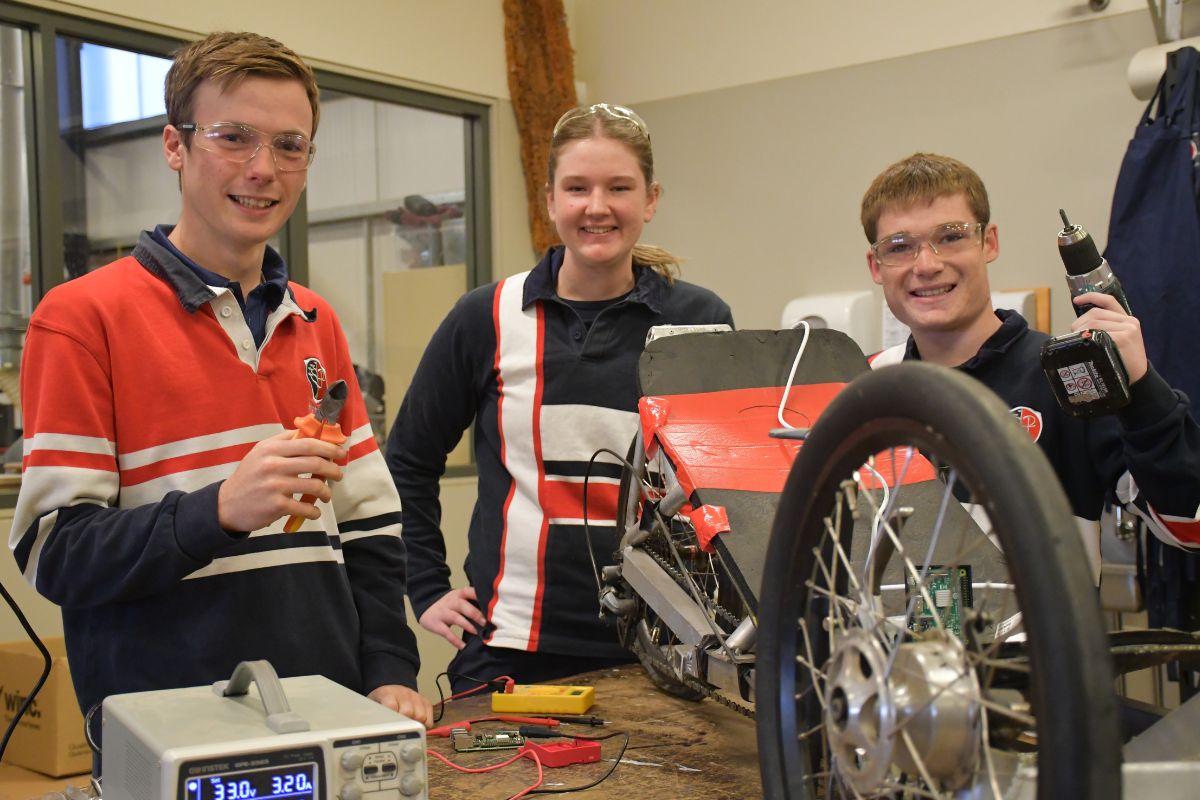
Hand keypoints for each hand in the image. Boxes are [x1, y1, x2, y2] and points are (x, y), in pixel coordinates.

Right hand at [217, 429, 345, 531]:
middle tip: (338, 474)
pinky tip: (314, 511)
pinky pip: (305, 508)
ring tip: (326, 495)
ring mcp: (275, 486)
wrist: (226, 505)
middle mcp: (273, 464)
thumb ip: (284, 441)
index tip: (340, 452)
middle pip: (315, 463)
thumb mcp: (261, 452)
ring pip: (315, 486)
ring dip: (326, 492)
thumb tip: (312, 433)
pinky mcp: (276, 506)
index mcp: (271, 448)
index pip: (308, 443)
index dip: (329, 447)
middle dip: (333, 469)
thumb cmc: (249, 476)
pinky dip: (314, 511)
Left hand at [368, 684, 433, 726]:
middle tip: (398, 729)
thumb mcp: (373, 705)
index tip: (388, 728)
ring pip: (421, 716)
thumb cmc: (381, 701)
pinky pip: (429, 719)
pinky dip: (423, 725)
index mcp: (388, 693)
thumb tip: (372, 728)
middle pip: (408, 712)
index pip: (391, 705)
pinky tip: (415, 724)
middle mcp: (404, 693)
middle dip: (403, 723)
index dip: (391, 717)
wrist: (392, 688)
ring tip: (407, 727)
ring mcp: (416, 697)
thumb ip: (373, 714)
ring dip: (414, 725)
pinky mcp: (426, 702)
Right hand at [419, 587, 486, 649]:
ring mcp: (443, 612)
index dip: (479, 596)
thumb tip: (492, 613)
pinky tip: (463, 646)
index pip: (469, 592)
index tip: (490, 603)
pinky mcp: (436, 624)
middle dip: (476, 614)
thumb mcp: (459, 598)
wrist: (425, 606)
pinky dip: (455, 640)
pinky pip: (447, 633)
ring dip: (467, 625)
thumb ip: (472, 602)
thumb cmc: (449, 604)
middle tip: (486, 622)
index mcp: (458, 594)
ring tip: (477, 633)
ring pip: (455, 618)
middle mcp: (451, 602)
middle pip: (463, 606)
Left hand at [1071, 291, 1147, 383]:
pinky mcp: (1125, 337)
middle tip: (1073, 335)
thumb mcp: (1116, 341)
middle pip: (1095, 314)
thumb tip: (1078, 327)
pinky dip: (1089, 338)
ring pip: (1094, 323)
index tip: (1076, 300)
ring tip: (1078, 342)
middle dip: (1079, 323)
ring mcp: (1128, 328)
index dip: (1091, 297)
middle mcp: (1129, 321)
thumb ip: (1104, 330)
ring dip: (1080, 331)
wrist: (1138, 378)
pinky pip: (1100, 333)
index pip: (1109, 301)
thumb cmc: (1122, 360)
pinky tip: (1087, 345)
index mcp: (1127, 320)